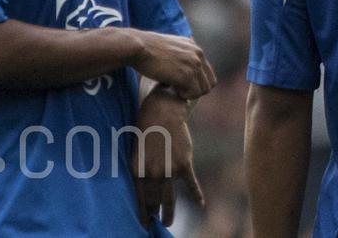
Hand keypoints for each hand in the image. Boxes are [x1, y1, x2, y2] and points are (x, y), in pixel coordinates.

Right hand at [129, 31, 216, 99]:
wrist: (138, 47)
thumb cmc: (145, 49)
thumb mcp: (167, 47)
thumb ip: (177, 54)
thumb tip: (178, 63)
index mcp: (194, 47)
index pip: (207, 72)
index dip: (197, 83)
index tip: (182, 86)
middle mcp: (197, 54)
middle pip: (209, 83)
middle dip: (196, 90)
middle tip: (179, 91)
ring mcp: (193, 64)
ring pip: (202, 90)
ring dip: (190, 94)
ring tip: (174, 90)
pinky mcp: (186, 74)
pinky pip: (193, 94)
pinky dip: (183, 96)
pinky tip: (171, 90)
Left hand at [132, 87, 203, 226]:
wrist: (161, 112)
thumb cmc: (146, 131)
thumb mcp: (136, 152)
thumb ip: (142, 170)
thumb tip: (147, 187)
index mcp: (138, 171)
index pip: (140, 199)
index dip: (142, 214)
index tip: (144, 225)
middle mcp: (153, 173)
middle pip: (154, 201)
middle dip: (154, 214)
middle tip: (157, 223)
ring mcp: (169, 170)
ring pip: (169, 199)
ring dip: (168, 213)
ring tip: (167, 222)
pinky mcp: (185, 164)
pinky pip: (191, 185)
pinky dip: (196, 195)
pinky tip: (200, 204)